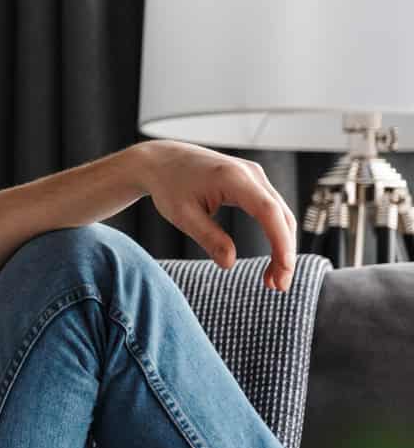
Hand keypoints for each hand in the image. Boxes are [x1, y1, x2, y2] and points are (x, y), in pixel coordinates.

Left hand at [127, 140, 296, 291]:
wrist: (162, 160)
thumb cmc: (169, 186)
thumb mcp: (182, 215)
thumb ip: (208, 238)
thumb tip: (230, 264)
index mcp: (233, 178)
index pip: (268, 211)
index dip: (280, 242)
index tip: (283, 270)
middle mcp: (251, 173)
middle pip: (281, 215)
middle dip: (284, 252)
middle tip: (278, 286)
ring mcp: (255, 176)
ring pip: (280, 214)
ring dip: (281, 246)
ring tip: (272, 280)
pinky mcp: (252, 182)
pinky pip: (271, 210)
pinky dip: (274, 234)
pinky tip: (271, 259)